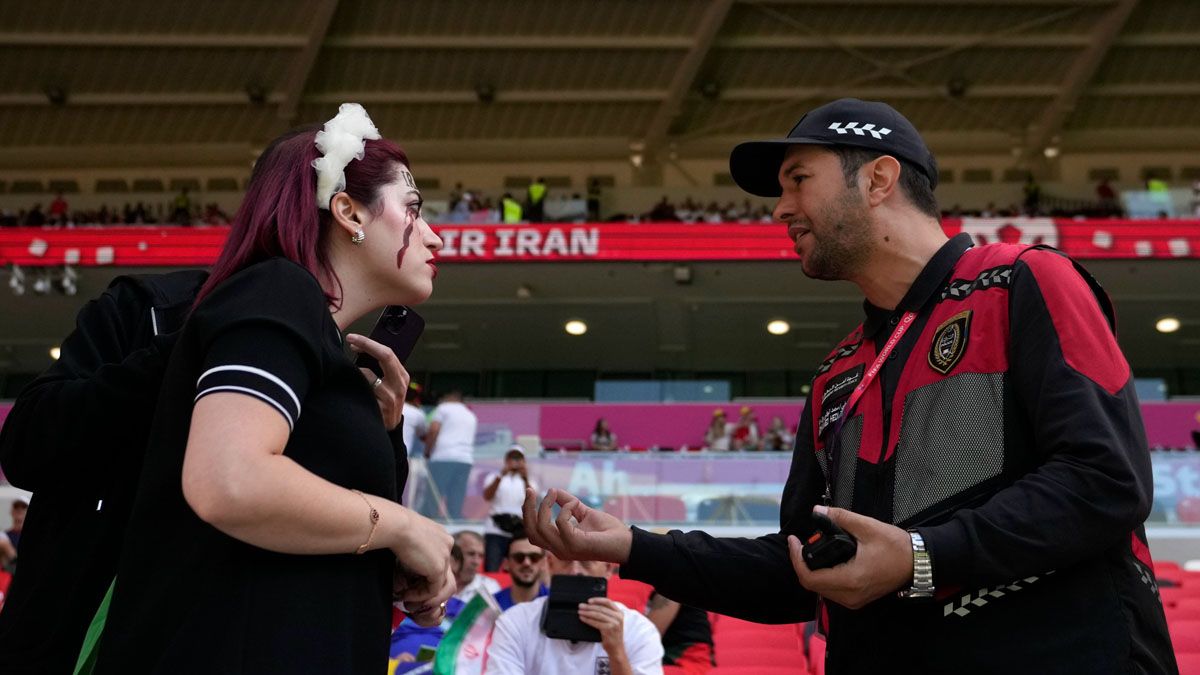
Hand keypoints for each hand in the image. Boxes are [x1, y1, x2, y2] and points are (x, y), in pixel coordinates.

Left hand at [347, 333, 409, 429]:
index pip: (388, 352)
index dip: (369, 342)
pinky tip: (350, 385)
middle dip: (366, 344)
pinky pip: (363, 389)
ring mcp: (391, 396)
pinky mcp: (382, 407)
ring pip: (368, 373)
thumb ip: (382, 369)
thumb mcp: (390, 383)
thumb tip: (359, 349)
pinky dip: (355, 384)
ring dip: (356, 369)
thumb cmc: (385, 400)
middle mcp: (400, 384)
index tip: (353, 337)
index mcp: (402, 376)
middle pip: (385, 356)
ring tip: (349, 369)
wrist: (388, 426)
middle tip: (350, 339)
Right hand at [389, 509, 454, 624]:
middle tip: (413, 596)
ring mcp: (445, 556)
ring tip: (409, 600)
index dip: (427, 575)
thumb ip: (415, 550)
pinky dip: (420, 596)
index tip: (410, 582)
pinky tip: (406, 596)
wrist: (396, 525)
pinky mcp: (439, 568)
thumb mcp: (409, 537)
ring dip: (426, 597)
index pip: (440, 560)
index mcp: (441, 536)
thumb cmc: (394, 528)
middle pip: (446, 574)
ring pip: (443, 586)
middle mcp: (447, 544)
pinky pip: (433, 590)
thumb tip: (409, 564)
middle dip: (431, 589)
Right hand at [522, 488, 631, 563]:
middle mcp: (559, 549)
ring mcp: (566, 549)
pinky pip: (561, 523)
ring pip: (541, 528)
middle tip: (530, 490)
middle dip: (527, 510)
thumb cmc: (608, 531)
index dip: (527, 513)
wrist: (627, 543)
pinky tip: (576, 504)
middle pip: (531, 532)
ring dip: (544, 507)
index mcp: (558, 543)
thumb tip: (554, 490)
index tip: (530, 492)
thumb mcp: (584, 512)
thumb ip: (569, 503)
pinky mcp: (575, 545)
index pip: (533, 532)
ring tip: (553, 493)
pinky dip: (565, 509)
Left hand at [579, 597, 625, 655]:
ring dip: (587, 612)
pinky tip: (583, 618)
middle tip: (581, 606)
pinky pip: (595, 623)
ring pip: (597, 615)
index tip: (589, 600)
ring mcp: (614, 623)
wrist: (616, 648)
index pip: (608, 602)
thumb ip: (607, 614)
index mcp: (619, 613)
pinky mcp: (608, 629)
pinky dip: (588, 620)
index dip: (597, 600)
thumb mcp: (613, 621)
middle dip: (589, 607)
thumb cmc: (613, 635)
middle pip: (601, 608)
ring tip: (580, 612)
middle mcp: (618, 617)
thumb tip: (593, 606)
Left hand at [787, 506, 913, 609]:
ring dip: (812, 571)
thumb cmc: (895, 546)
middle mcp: (849, 595)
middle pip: (812, 584)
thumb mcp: (867, 527)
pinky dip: (824, 576)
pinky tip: (825, 560)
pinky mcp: (858, 599)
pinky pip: (832, 591)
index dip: (796, 559)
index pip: (809, 578)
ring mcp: (854, 600)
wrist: (919, 563)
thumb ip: (840, 517)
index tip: (793, 540)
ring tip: (811, 549)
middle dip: (802, 563)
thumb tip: (818, 510)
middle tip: (801, 543)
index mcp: (850, 579)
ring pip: (821, 589)